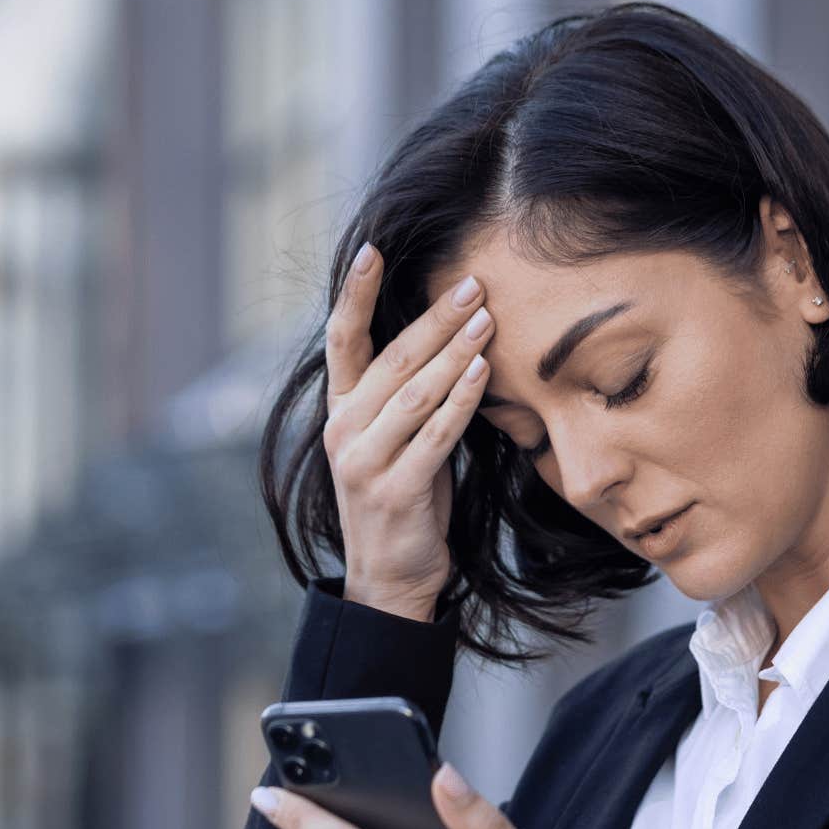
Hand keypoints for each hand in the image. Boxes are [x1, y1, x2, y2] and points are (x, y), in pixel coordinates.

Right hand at [323, 242, 494, 620]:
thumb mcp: (396, 439)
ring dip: (454, 352)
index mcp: (341, 410)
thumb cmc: (404, 498)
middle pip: (391, 359)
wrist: (390, 577)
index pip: (343, 339)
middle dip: (434, 318)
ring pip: (415, 392)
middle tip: (472, 282)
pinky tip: (483, 371)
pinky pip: (434, 434)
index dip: (356, 294)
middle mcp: (344, 430)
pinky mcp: (395, 489)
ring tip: (487, 317)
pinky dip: (461, 399)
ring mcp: (365, 461)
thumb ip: (407, 393)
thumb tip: (449, 333)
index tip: (373, 250)